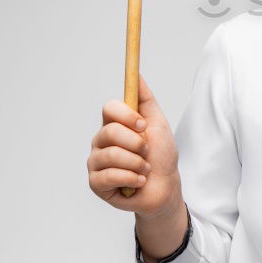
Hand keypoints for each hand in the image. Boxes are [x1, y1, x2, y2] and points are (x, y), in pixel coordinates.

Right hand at [87, 74, 182, 218]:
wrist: (165, 187)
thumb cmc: (161, 156)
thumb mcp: (158, 124)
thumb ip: (145, 99)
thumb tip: (137, 75)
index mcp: (114, 125)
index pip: (109, 108)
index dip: (126, 115)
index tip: (143, 125)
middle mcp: (101, 142)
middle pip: (109, 131)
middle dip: (136, 144)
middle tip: (146, 152)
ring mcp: (96, 162)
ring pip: (111, 155)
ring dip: (137, 163)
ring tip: (144, 169)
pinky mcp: (96, 184)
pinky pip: (109, 176)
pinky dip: (131, 179)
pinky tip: (138, 182)